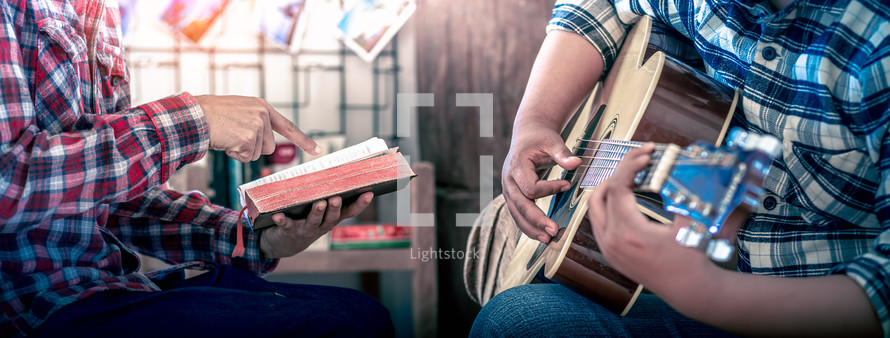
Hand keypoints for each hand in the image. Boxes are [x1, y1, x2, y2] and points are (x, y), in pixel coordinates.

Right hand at [195, 95, 320, 161]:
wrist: (195, 115)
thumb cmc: (213, 115)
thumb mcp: (240, 111)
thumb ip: (257, 122)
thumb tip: (266, 145)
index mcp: (262, 107)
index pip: (288, 127)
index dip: (304, 141)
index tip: (318, 151)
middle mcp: (262, 115)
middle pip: (269, 147)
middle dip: (252, 147)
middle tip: (234, 135)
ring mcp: (256, 126)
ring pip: (257, 154)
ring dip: (242, 151)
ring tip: (228, 136)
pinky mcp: (248, 138)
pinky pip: (246, 157)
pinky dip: (234, 154)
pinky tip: (225, 141)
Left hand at [259, 192, 373, 258]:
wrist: (286, 244)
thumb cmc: (305, 219)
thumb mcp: (318, 210)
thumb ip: (324, 191)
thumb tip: (329, 166)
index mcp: (331, 218)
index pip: (349, 211)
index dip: (360, 204)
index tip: (369, 193)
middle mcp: (322, 225)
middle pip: (332, 217)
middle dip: (335, 207)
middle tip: (337, 198)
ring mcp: (306, 229)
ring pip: (314, 220)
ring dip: (317, 212)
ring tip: (319, 203)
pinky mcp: (289, 231)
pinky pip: (286, 225)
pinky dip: (283, 220)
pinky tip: (278, 215)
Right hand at [501, 122, 580, 242]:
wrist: (527, 135)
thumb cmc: (540, 138)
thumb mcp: (552, 141)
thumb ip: (562, 153)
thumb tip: (577, 163)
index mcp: (516, 166)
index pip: (531, 188)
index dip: (550, 189)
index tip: (568, 185)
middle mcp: (508, 180)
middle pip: (520, 205)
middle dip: (537, 220)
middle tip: (554, 231)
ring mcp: (508, 190)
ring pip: (516, 214)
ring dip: (531, 228)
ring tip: (548, 239)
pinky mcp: (512, 196)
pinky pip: (517, 214)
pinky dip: (528, 225)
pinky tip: (540, 234)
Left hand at [586, 143, 710, 289]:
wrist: (688, 290)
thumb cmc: (692, 257)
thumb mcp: (690, 223)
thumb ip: (680, 194)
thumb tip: (677, 167)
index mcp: (629, 232)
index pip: (619, 188)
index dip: (631, 166)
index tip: (646, 154)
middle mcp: (612, 240)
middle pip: (602, 193)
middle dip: (619, 172)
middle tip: (639, 160)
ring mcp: (607, 248)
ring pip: (594, 207)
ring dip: (609, 187)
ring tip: (631, 174)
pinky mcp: (609, 252)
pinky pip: (598, 221)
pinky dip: (607, 204)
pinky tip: (625, 195)